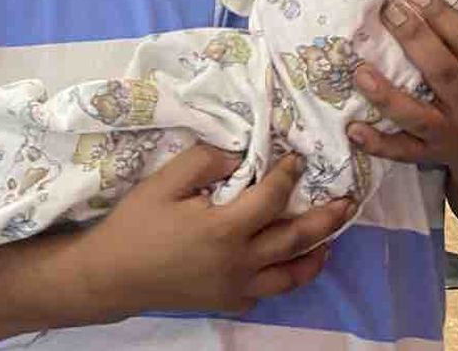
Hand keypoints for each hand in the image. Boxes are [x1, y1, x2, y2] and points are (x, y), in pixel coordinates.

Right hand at [75, 144, 354, 314]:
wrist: (111, 276)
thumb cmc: (136, 225)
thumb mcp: (164, 183)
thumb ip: (205, 162)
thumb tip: (239, 154)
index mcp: (225, 230)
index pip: (273, 198)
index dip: (289, 174)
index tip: (298, 158)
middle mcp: (239, 264)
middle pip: (295, 240)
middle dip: (326, 219)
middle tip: (347, 202)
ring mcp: (235, 288)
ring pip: (290, 277)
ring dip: (314, 257)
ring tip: (329, 240)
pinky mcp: (226, 302)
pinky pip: (265, 293)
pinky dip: (281, 277)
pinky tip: (282, 263)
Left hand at [346, 0, 457, 171]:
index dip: (444, 16)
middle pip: (443, 72)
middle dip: (414, 39)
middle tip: (388, 11)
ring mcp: (449, 133)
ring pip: (417, 115)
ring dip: (386, 95)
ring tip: (359, 70)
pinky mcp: (428, 154)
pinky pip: (401, 151)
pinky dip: (377, 143)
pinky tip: (353, 129)